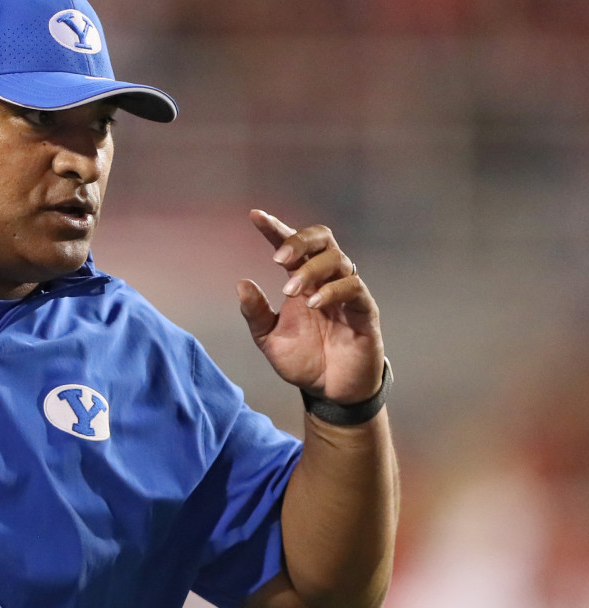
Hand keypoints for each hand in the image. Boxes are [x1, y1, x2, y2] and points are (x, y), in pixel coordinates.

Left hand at [236, 209, 384, 403]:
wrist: (330, 392)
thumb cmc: (303, 360)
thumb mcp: (269, 339)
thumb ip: (256, 313)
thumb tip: (241, 283)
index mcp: (301, 281)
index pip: (290, 247)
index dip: (275, 228)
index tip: (255, 216)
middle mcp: (325, 281)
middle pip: (321, 239)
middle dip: (300, 240)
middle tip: (278, 258)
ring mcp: (347, 293)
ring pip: (337, 260)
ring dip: (311, 269)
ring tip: (291, 290)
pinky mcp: (365, 311)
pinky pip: (354, 288)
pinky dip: (333, 290)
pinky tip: (314, 302)